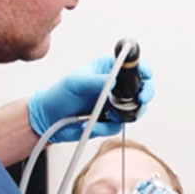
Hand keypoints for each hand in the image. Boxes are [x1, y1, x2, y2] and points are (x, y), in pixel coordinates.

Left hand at [27, 56, 154, 142]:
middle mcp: (114, 87)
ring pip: (134, 110)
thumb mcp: (75, 82)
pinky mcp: (111, 121)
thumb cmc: (58, 95)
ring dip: (123, 114)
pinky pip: (117, 126)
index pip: (132, 67)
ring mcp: (114, 105)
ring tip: (107, 114)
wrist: (48, 119)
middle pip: (141, 89)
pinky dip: (105, 126)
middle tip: (140, 99)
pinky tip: (91, 123)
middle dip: (144, 94)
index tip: (145, 76)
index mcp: (107, 70)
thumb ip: (95, 81)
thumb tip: (113, 81)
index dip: (143, 70)